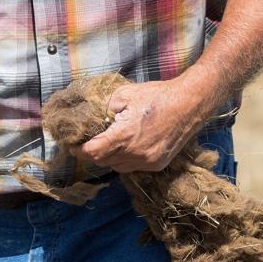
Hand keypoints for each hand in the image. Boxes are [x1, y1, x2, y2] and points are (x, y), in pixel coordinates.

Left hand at [76, 80, 203, 172]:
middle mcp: (135, 154)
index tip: (72, 145)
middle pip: (103, 162)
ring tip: (110, 142)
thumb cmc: (157, 96)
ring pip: (118, 167)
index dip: (79, 150)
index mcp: (124, 136)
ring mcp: (147, 162)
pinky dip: (126, 159)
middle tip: (88, 142)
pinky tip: (129, 145)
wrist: (189, 104)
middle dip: (93, 153)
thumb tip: (95, 119)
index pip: (92, 152)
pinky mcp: (157, 165)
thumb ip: (106, 108)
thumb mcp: (125, 94)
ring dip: (110, 157)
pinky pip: (133, 167)